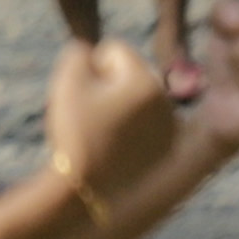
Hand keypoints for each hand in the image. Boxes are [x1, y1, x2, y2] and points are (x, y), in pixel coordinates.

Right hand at [41, 37, 177, 212]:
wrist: (85, 188)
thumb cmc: (74, 130)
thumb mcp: (68, 79)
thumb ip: (80, 51)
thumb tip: (93, 52)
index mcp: (145, 80)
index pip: (114, 50)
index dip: (90, 69)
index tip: (84, 96)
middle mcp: (166, 100)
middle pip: (128, 74)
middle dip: (107, 86)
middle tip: (90, 115)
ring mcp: (170, 126)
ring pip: (137, 98)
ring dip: (119, 106)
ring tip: (100, 131)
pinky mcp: (166, 148)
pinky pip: (146, 123)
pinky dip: (130, 128)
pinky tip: (114, 146)